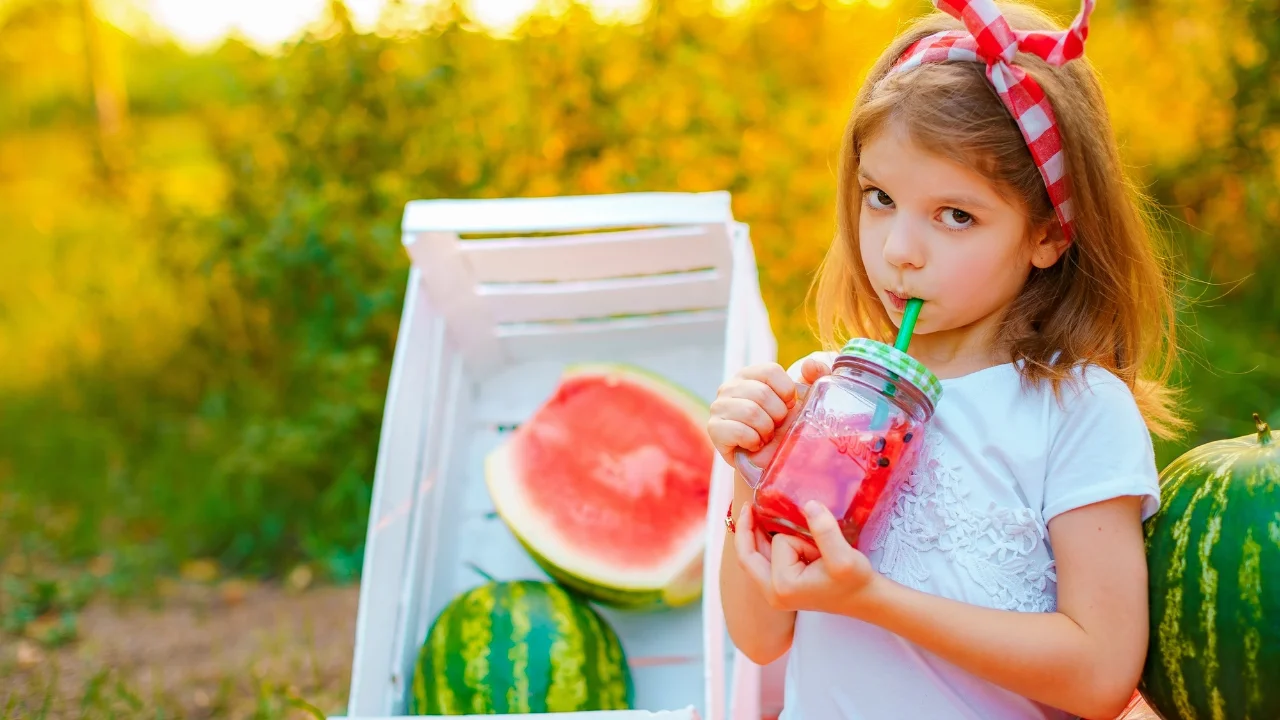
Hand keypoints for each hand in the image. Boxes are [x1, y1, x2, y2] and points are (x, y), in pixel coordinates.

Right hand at [707, 357, 831, 465]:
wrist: (768, 460)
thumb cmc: (785, 426)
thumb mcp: (804, 399)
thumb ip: (815, 376)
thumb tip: (810, 364)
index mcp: (750, 374)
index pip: (770, 371)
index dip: (786, 392)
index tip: (789, 406)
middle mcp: (730, 386)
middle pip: (761, 393)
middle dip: (777, 416)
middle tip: (775, 426)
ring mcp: (719, 406)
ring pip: (751, 412)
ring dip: (766, 430)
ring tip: (765, 436)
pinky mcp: (714, 429)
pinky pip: (739, 431)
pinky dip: (753, 441)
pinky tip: (754, 444)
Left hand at [733, 499, 881, 617]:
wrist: (866, 599)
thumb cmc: (855, 582)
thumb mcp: (843, 556)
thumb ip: (824, 530)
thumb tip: (809, 504)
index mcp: (782, 586)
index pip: (778, 543)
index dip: (795, 533)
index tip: (777, 512)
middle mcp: (772, 593)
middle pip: (748, 555)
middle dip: (749, 530)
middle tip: (747, 505)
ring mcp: (775, 593)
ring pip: (755, 557)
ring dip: (762, 538)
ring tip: (765, 518)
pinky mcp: (781, 589)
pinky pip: (763, 562)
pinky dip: (767, 545)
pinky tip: (772, 532)